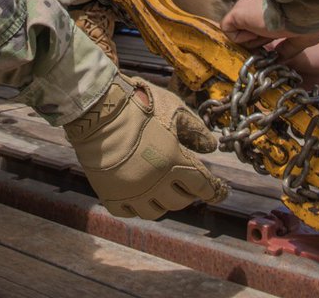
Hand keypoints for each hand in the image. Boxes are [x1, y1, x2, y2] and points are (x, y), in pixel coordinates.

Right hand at [65, 75, 227, 218]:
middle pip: (180, 202)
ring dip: (164, 203)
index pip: (202, 186)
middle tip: (188, 186)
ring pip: (155, 212)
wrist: (99, 110)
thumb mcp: (175, 110)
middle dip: (188, 194)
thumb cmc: (141, 106)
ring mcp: (132, 193)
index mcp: (175, 163)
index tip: (218, 192)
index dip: (214, 191)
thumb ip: (197, 130)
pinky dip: (136, 207)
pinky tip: (139, 196)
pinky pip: (128, 213)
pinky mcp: (110, 195)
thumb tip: (211, 147)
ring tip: (164, 192)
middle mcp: (155, 184)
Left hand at [220, 0, 318, 58]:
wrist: (304, 8)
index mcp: (273, 1)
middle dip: (258, 37)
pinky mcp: (237, 12)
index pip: (261, 18)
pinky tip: (255, 36)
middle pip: (249, 22)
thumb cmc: (309, 19)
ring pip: (239, 26)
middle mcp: (257, 0)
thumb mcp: (303, 36)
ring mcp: (246, 5)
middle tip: (271, 41)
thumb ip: (288, 47)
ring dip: (250, 38)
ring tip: (266, 37)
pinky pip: (229, 29)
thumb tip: (280, 58)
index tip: (277, 39)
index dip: (267, 34)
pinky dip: (239, 38)